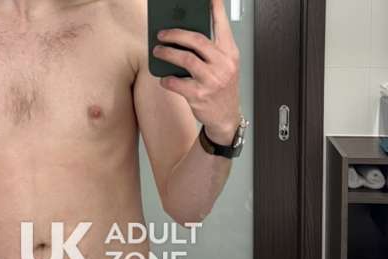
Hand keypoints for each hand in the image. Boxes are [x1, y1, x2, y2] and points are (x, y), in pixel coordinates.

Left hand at [152, 0, 240, 144]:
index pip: (222, 25)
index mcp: (230, 53)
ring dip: (167, 54)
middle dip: (176, 34)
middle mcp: (223, 65)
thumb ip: (211, 51)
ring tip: (157, 51)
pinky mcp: (199, 95)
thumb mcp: (224, 66)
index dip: (215, 8)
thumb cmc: (222, 89)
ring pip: (185, 59)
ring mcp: (212, 80)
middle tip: (162, 34)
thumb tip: (184, 36)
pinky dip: (167, 80)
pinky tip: (164, 78)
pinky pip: (177, 83)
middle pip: (197, 40)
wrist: (226, 118)